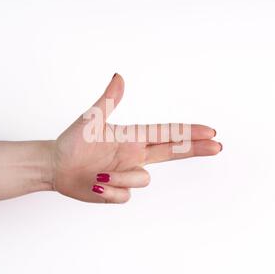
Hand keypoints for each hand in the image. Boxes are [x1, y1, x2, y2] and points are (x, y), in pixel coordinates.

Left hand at [50, 73, 221, 203]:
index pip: (167, 134)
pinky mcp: (118, 192)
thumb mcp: (90, 120)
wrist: (56, 166)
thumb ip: (108, 101)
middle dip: (194, 149)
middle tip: (217, 146)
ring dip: (121, 178)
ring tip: (97, 174)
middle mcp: (135, 155)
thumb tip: (119, 76)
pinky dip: (110, 192)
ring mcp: (128, 174)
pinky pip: (125, 196)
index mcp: (133, 138)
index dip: (189, 133)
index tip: (210, 132)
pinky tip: (95, 186)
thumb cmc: (73, 141)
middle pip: (172, 152)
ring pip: (143, 180)